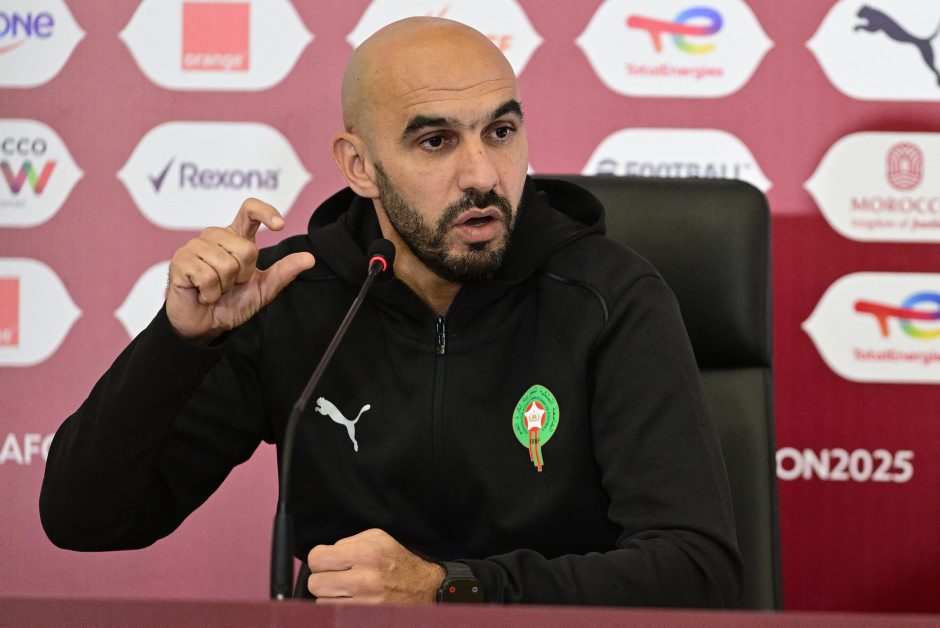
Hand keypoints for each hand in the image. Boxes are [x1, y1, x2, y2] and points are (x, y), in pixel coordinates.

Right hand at [166, 198, 314, 341]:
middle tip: (230, 285)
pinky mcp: (180, 260)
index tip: (280, 226)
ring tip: (214, 289)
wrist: (205, 325)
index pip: (249, 210)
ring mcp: (195, 246)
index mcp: (235, 237)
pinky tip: (202, 294)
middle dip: (243, 275)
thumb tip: (309, 259)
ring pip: (226, 264)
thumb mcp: (263, 289)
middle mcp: (215, 236)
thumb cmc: (231, 303)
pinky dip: (209, 293)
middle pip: (246, 249)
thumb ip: (284, 272)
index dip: (266, 212)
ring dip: (225, 286)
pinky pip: (207, 276)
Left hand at [307, 528, 445, 603]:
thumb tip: (326, 555)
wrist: (426, 588)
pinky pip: (334, 615)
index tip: (328, 562)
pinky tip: (352, 602)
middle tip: (336, 577)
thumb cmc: (399, 561)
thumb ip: (348, 542)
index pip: (316, 558)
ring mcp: (365, 604)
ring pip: (321, 602)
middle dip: (323, 579)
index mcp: (366, 553)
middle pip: (314, 583)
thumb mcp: (378, 539)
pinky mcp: (364, 618)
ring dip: (331, 597)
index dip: (320, 560)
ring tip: (348, 591)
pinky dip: (339, 609)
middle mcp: (364, 579)